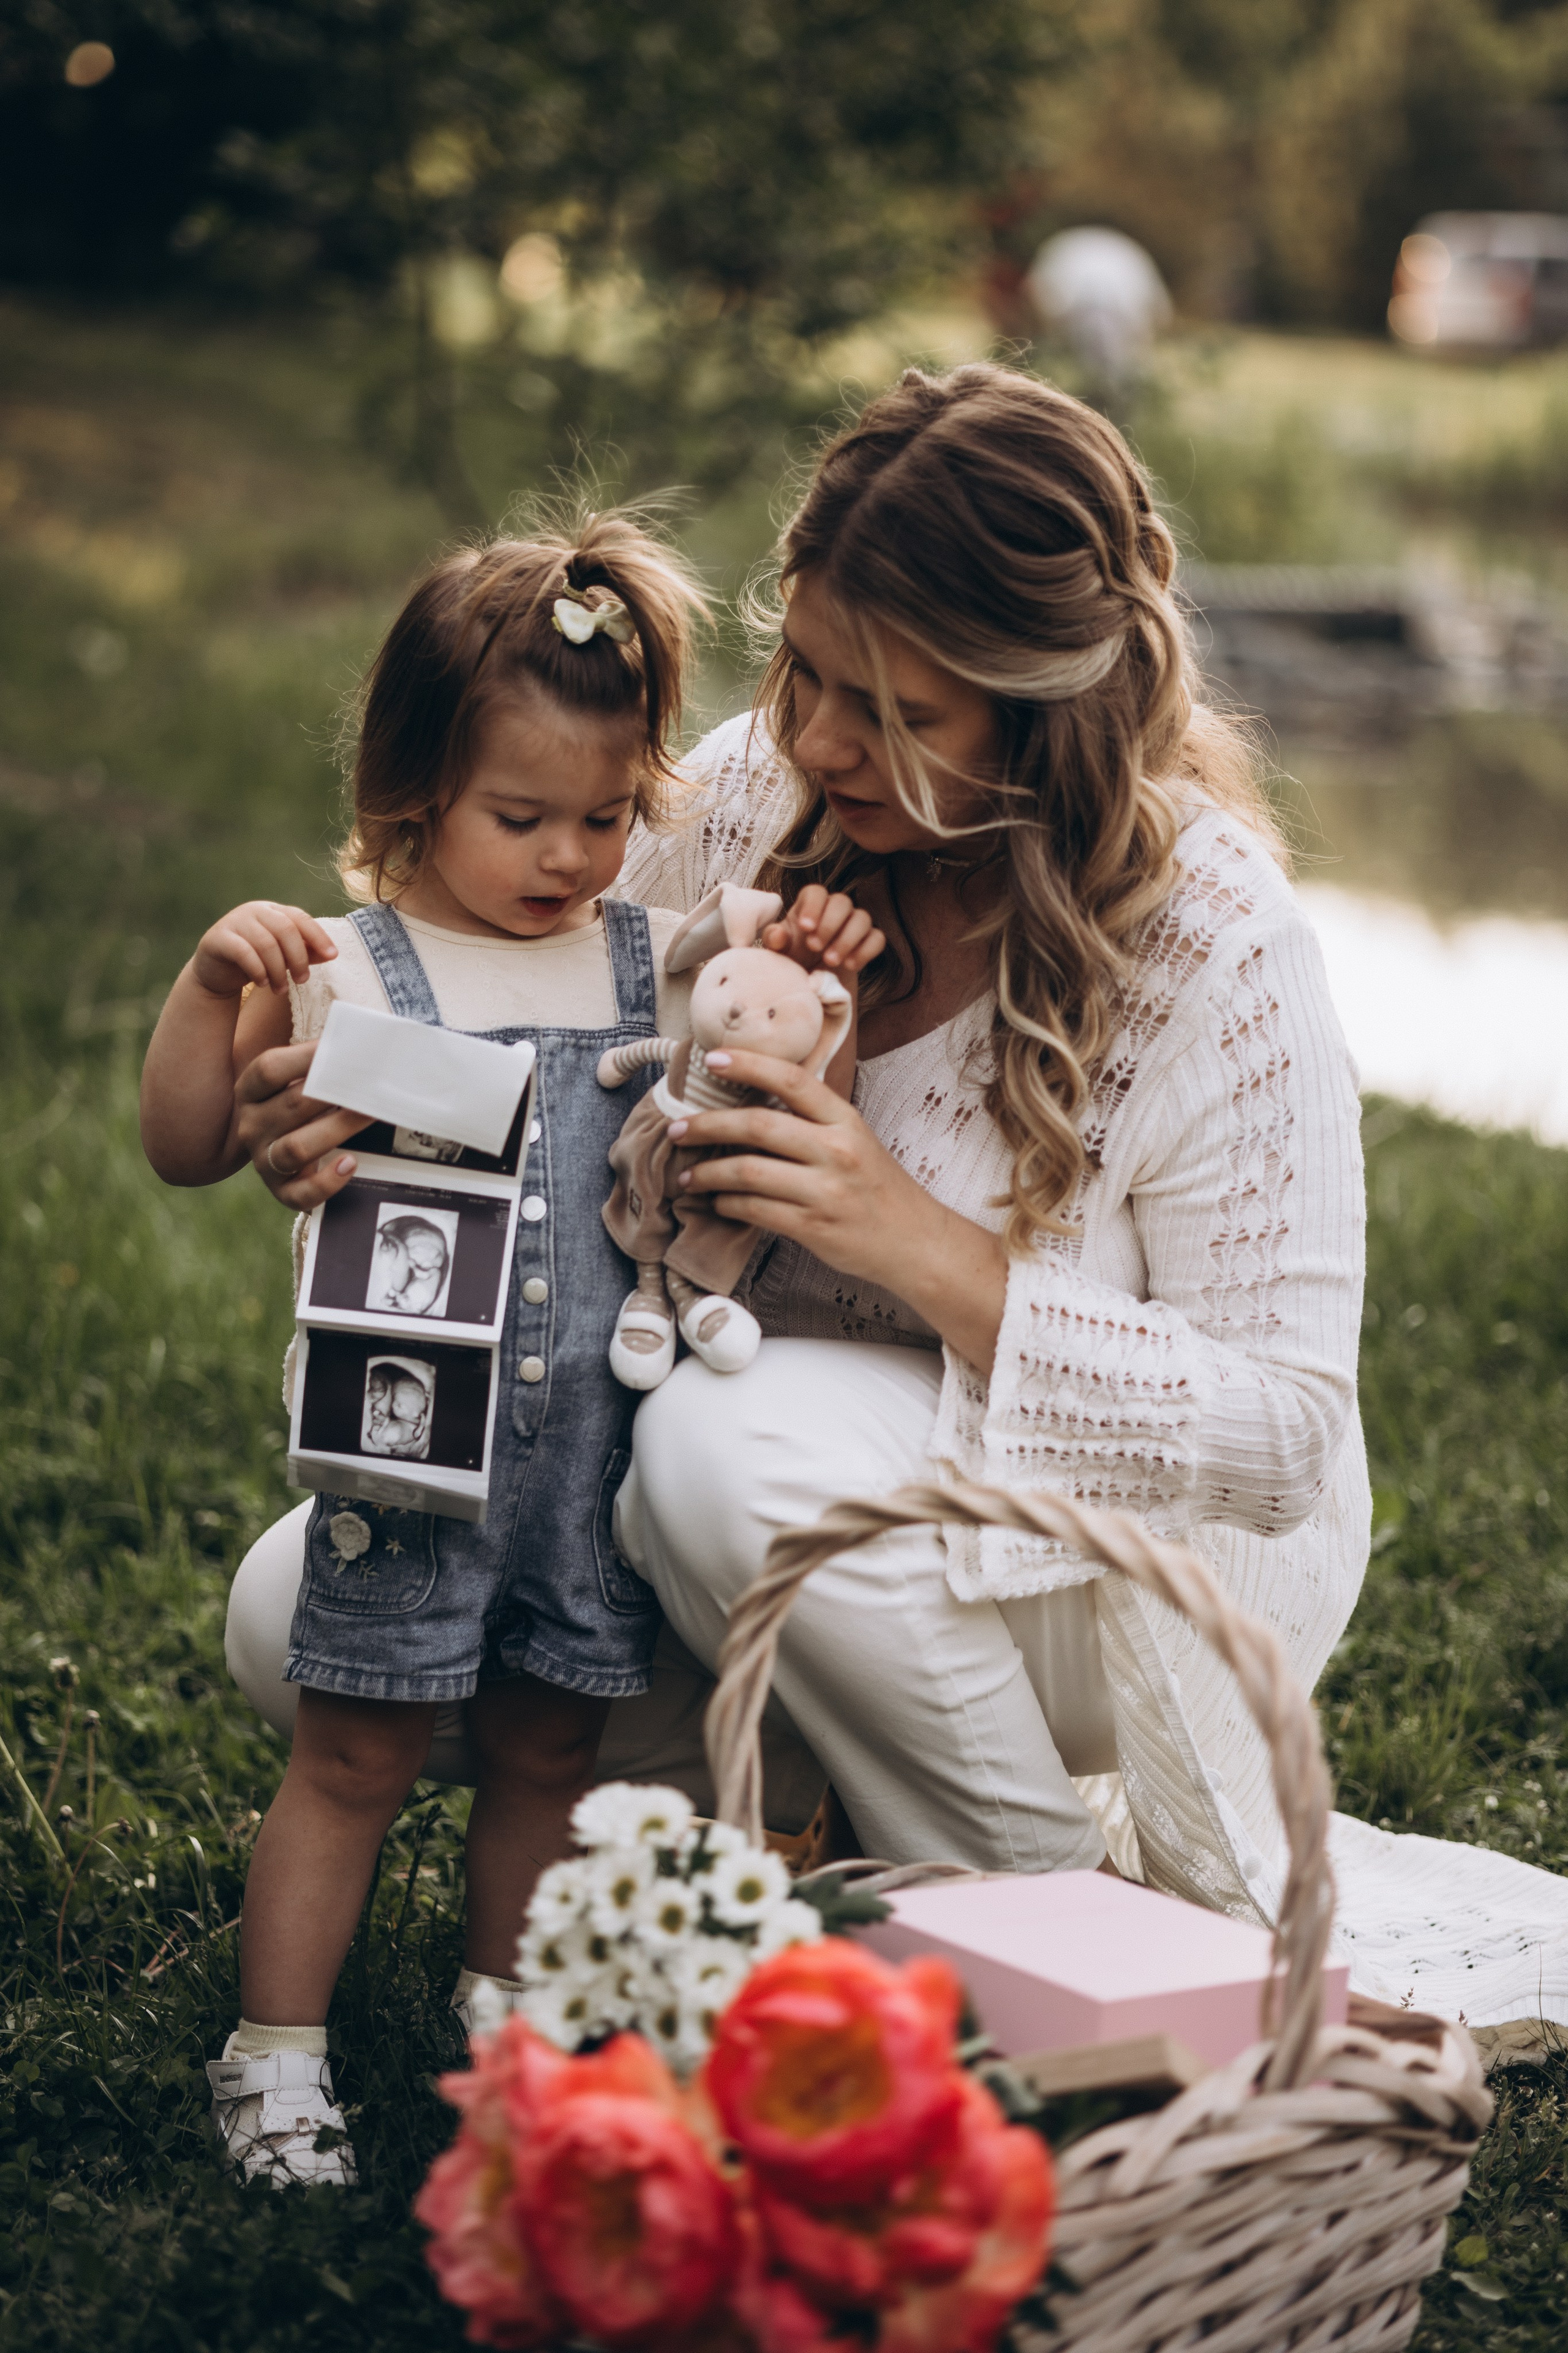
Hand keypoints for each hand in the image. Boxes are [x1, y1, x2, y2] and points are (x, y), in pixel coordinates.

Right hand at [191, 902, 337, 999]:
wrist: (217, 972)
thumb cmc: (256, 962)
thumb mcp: (283, 957)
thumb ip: (305, 953)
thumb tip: (331, 954)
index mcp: (273, 911)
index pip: (300, 918)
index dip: (318, 936)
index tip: (333, 955)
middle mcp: (254, 911)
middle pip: (285, 929)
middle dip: (298, 958)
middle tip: (302, 981)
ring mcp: (234, 922)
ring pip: (266, 943)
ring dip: (278, 970)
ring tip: (281, 989)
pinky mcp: (218, 938)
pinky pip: (243, 952)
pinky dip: (258, 970)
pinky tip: (263, 983)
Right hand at [234, 1040, 369, 1209]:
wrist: (281, 1151)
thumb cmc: (300, 1105)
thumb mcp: (297, 1081)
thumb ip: (318, 1062)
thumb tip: (360, 1039)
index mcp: (250, 1091)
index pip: (269, 1069)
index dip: (305, 1057)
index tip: (342, 1046)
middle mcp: (251, 1125)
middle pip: (291, 1105)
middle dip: (334, 1093)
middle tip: (372, 1082)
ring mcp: (263, 1161)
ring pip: (296, 1148)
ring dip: (337, 1130)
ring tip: (370, 1115)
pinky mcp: (281, 1192)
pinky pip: (300, 1194)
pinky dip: (327, 1182)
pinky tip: (350, 1164)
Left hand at [667, 1048, 1006, 1372]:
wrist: (916, 1243)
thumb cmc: (879, 1189)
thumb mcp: (856, 1140)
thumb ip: (813, 1121)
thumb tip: (752, 1102)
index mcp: (845, 1120)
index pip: (791, 1079)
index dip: (748, 1064)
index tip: (712, 1058)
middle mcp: (836, 1150)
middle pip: (758, 1125)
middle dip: (708, 1125)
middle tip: (677, 1129)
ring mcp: (825, 1190)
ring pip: (749, 1171)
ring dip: (708, 1173)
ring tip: (688, 1176)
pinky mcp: (815, 1227)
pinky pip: (756, 1211)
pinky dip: (728, 1205)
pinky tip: (718, 1204)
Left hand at [761, 885, 883, 975]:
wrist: (810, 984)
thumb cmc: (792, 961)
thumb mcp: (778, 952)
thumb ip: (775, 941)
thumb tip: (778, 934)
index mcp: (810, 906)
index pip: (816, 892)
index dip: (813, 907)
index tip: (806, 927)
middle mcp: (834, 911)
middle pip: (842, 902)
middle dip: (830, 925)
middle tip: (815, 948)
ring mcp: (854, 925)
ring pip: (862, 918)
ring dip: (847, 939)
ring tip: (830, 961)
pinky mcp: (868, 943)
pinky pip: (877, 939)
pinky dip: (866, 951)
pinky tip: (850, 965)